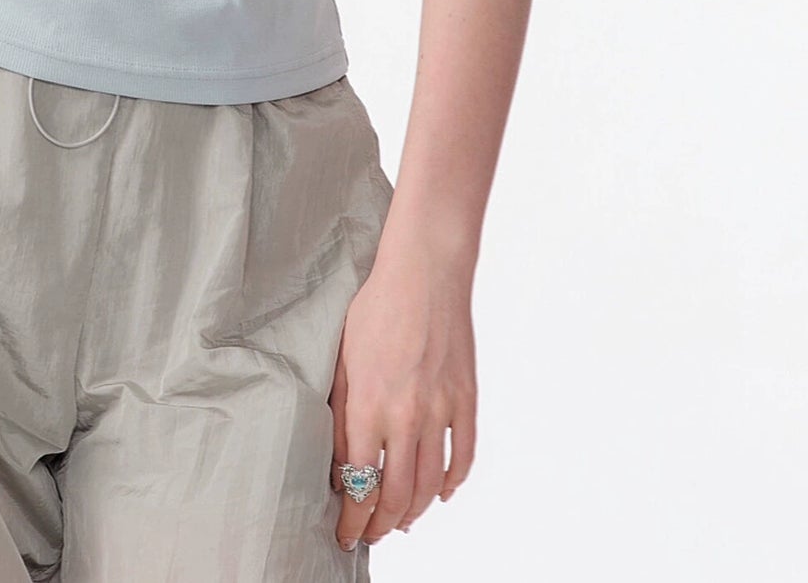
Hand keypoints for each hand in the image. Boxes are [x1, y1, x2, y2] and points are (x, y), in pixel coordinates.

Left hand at [328, 241, 477, 548]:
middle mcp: (407, 416)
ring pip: (430, 485)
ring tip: (400, 520)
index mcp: (370, 405)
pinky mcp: (466, 400)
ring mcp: (441, 410)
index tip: (345, 534)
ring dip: (414, 512)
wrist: (425, 272)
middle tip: (371, 534)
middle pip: (397, 495)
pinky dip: (451, 483)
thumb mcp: (343, 360)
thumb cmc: (376, 308)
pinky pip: (463, 457)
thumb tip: (341, 464)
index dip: (353, 519)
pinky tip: (439, 491)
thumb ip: (341, 416)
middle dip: (381, 524)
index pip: (360, 484)